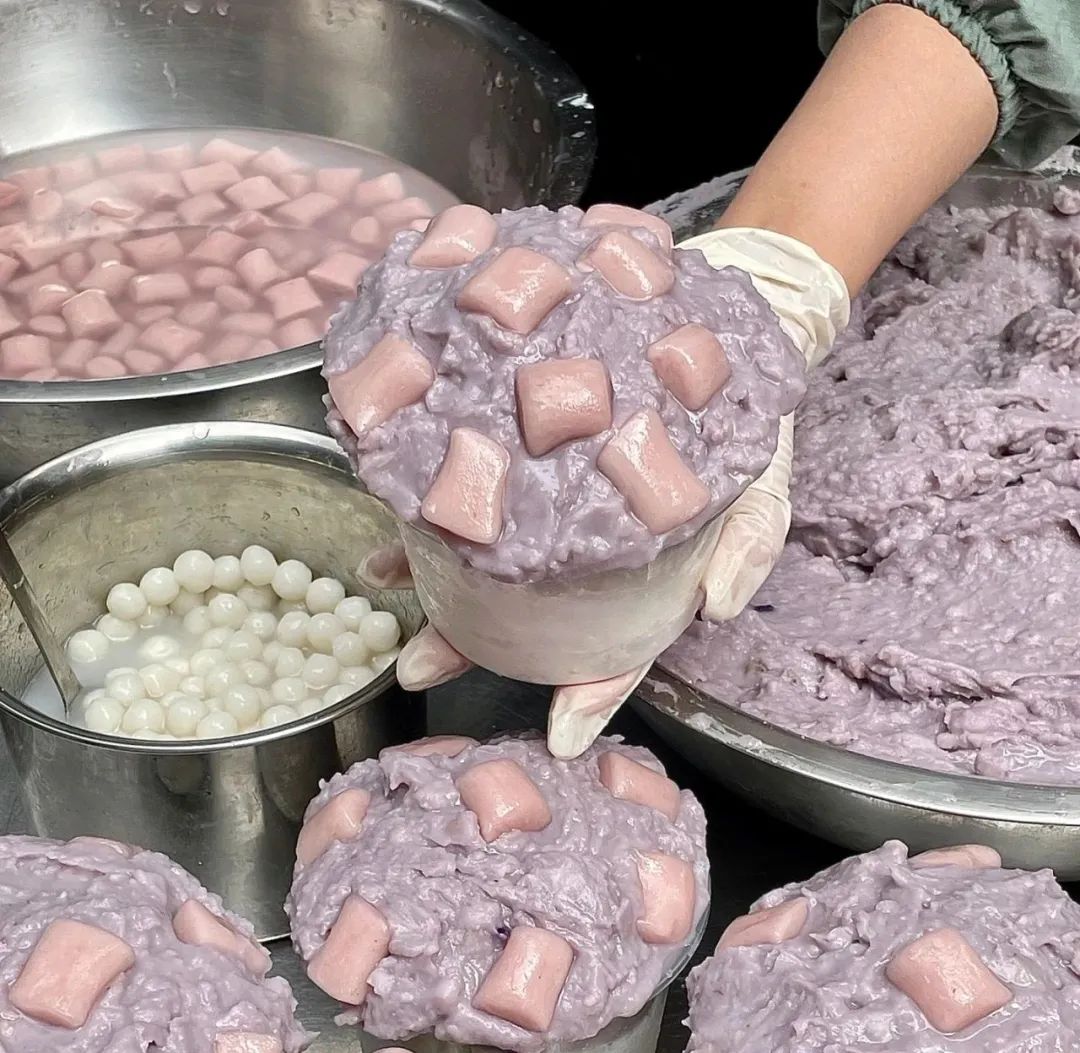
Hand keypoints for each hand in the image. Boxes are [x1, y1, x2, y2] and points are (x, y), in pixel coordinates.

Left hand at [376, 227, 848, 757]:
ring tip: (379, 589)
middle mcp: (581, 557)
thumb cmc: (736, 422)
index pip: (618, 651)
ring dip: (430, 584)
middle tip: (418, 669)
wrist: (707, 338)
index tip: (563, 734)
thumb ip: (750, 542)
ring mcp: (544, 513)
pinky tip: (388, 523)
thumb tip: (722, 606)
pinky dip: (425, 513)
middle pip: (524, 619)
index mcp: (642, 578)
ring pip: (482, 563)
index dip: (592, 693)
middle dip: (469, 648)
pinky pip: (464, 494)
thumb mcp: (763, 480)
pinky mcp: (517, 458)